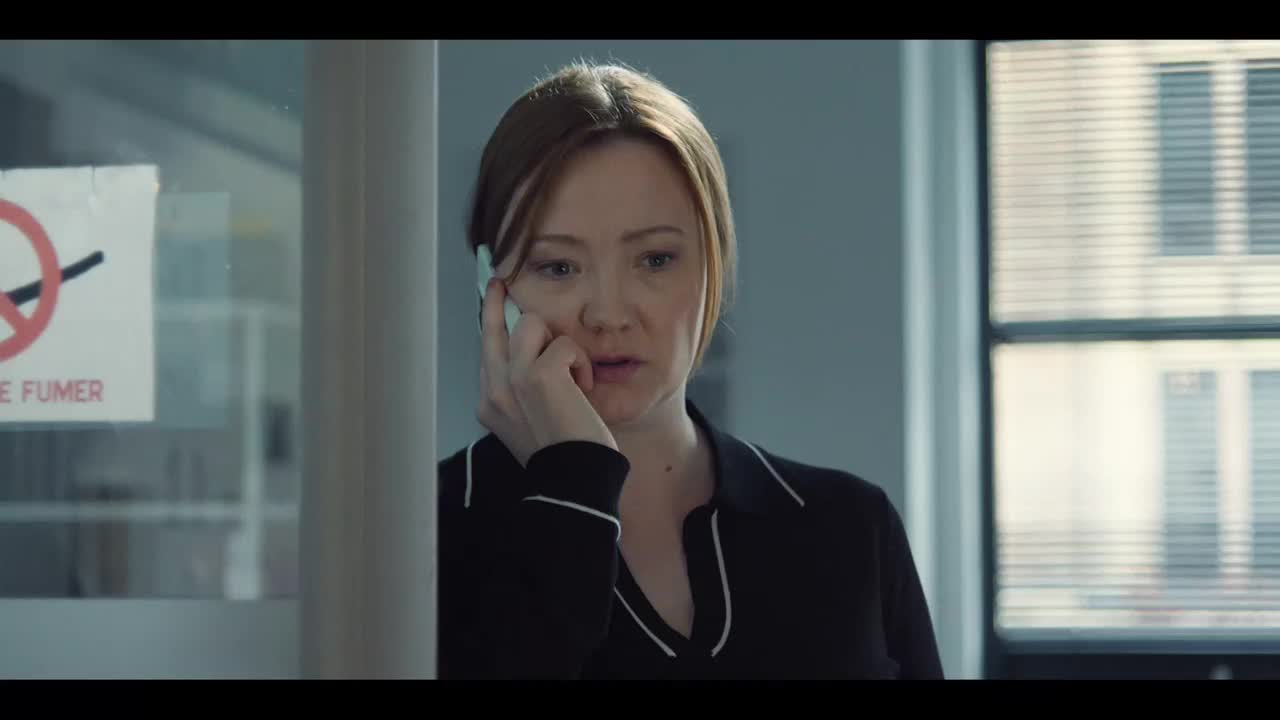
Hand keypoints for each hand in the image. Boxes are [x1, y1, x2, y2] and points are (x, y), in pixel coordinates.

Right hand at [476, 279, 617, 466]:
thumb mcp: (530, 421)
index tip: (493, 296)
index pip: (486, 350)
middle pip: (491, 328)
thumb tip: (530, 354)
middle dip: (496, 300)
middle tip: (500, 280)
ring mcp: (512, 379)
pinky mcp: (538, 375)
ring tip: (570, 374)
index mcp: (490, 402)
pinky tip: (582, 390)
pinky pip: (564, 344)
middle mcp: (494, 389)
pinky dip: (581, 364)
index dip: (490, 321)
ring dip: (558, 342)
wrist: (573, 479)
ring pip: (531, 324)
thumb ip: (520, 391)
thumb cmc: (564, 454)